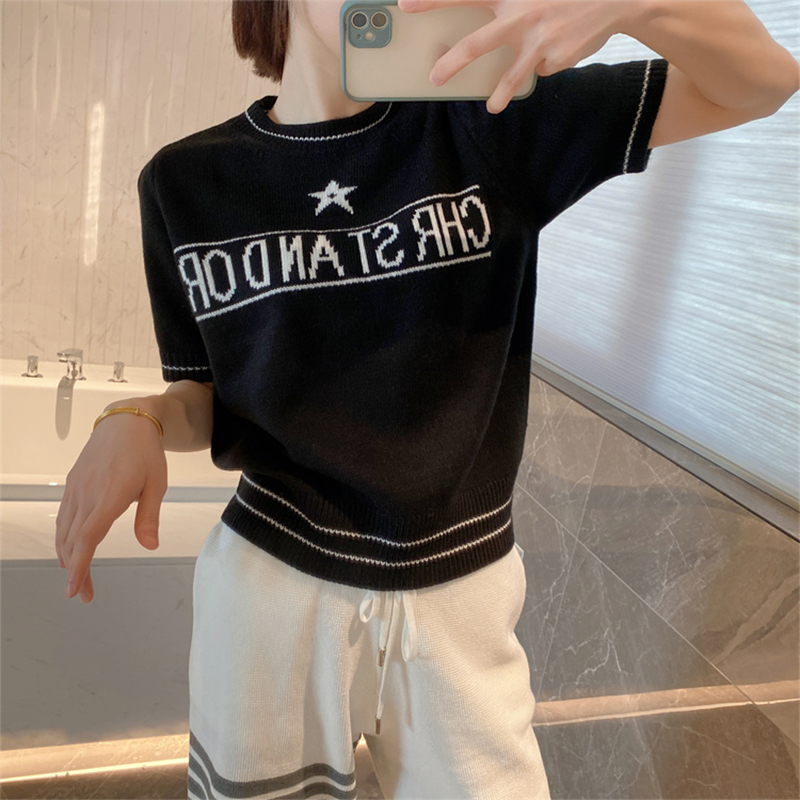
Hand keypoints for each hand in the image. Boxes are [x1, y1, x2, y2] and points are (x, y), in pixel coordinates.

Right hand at [55, 408, 167, 603]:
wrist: (126, 422)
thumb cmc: (145, 452)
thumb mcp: (157, 484)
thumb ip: (150, 517)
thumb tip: (150, 545)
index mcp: (110, 495)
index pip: (88, 537)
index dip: (80, 566)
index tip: (76, 588)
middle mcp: (87, 493)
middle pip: (73, 541)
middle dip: (75, 571)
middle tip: (83, 594)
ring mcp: (76, 489)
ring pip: (64, 531)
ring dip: (67, 558)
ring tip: (76, 578)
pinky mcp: (72, 485)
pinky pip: (63, 517)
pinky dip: (63, 539)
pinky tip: (67, 551)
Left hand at [398, 0, 639, 113]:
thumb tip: (490, 23)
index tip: (405, 5)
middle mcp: (522, 15)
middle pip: (477, 44)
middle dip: (452, 63)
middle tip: (435, 78)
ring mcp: (539, 41)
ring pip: (511, 75)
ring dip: (500, 94)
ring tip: (493, 108)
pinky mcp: (557, 59)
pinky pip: (542, 67)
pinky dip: (547, 60)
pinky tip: (561, 43)